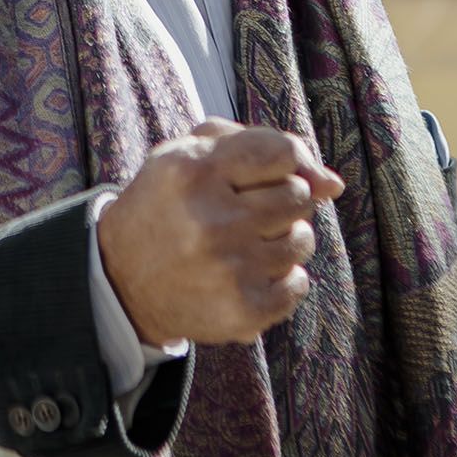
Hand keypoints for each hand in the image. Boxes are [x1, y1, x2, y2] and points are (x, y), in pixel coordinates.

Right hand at [96, 120, 343, 346]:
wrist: (122, 280)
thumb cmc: (170, 205)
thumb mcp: (194, 156)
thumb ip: (261, 145)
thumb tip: (334, 184)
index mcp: (194, 171)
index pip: (284, 152)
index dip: (286, 162)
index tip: (269, 174)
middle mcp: (210, 220)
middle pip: (298, 194)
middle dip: (282, 199)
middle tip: (249, 211)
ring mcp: (228, 269)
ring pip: (302, 239)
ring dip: (284, 239)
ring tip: (248, 243)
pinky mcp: (242, 310)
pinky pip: (298, 284)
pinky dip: (283, 279)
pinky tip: (250, 274)